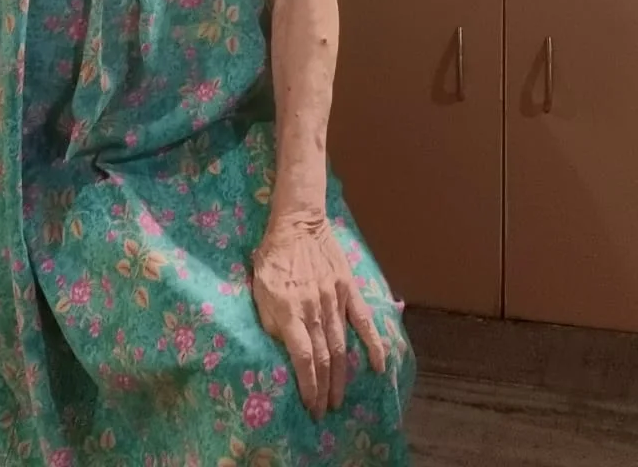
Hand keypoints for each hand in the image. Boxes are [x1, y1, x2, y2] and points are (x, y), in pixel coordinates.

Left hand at [252, 217, 385, 419]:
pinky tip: (378, 366)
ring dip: (341, 377)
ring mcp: (335, 299)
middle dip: (324, 390)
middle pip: (324, 358)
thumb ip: (271, 323)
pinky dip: (373, 344)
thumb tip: (284, 351)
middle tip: (324, 412)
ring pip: (341, 345)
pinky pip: (364, 320)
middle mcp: (314, 309)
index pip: (303, 359)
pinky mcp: (349, 289)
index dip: (308, 387)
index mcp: (290, 311)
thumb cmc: (273, 259)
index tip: (310, 407)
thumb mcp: (259, 291)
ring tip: (339, 400)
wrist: (297, 224)